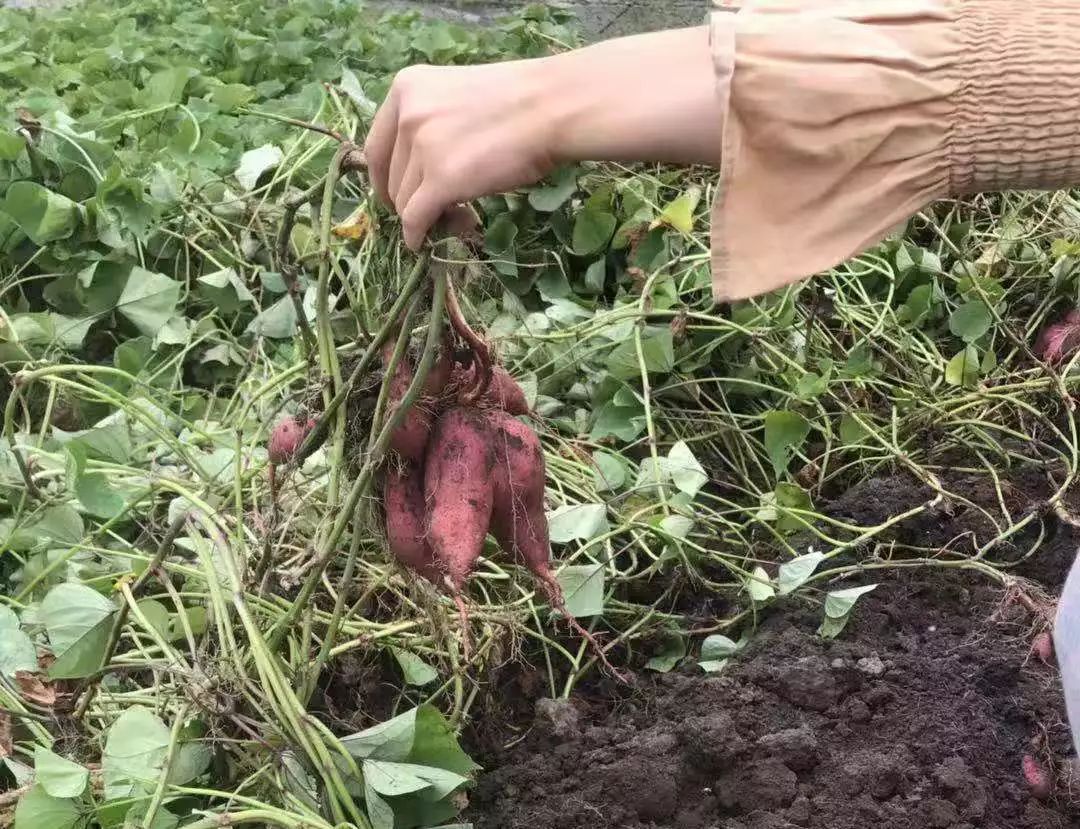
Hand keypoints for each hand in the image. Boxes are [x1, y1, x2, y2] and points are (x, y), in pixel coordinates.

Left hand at [364, 26, 722, 249]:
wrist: (551, 108)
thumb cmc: (519, 101)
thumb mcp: (458, 97)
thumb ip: (431, 123)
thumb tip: (420, 169)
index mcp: (405, 88)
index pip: (376, 144)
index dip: (383, 177)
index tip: (395, 194)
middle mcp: (405, 115)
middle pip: (389, 176)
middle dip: (407, 200)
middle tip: (435, 212)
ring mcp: (420, 148)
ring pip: (404, 201)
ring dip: (423, 218)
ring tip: (455, 219)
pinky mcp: (439, 180)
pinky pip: (415, 219)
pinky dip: (416, 235)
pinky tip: (424, 243)